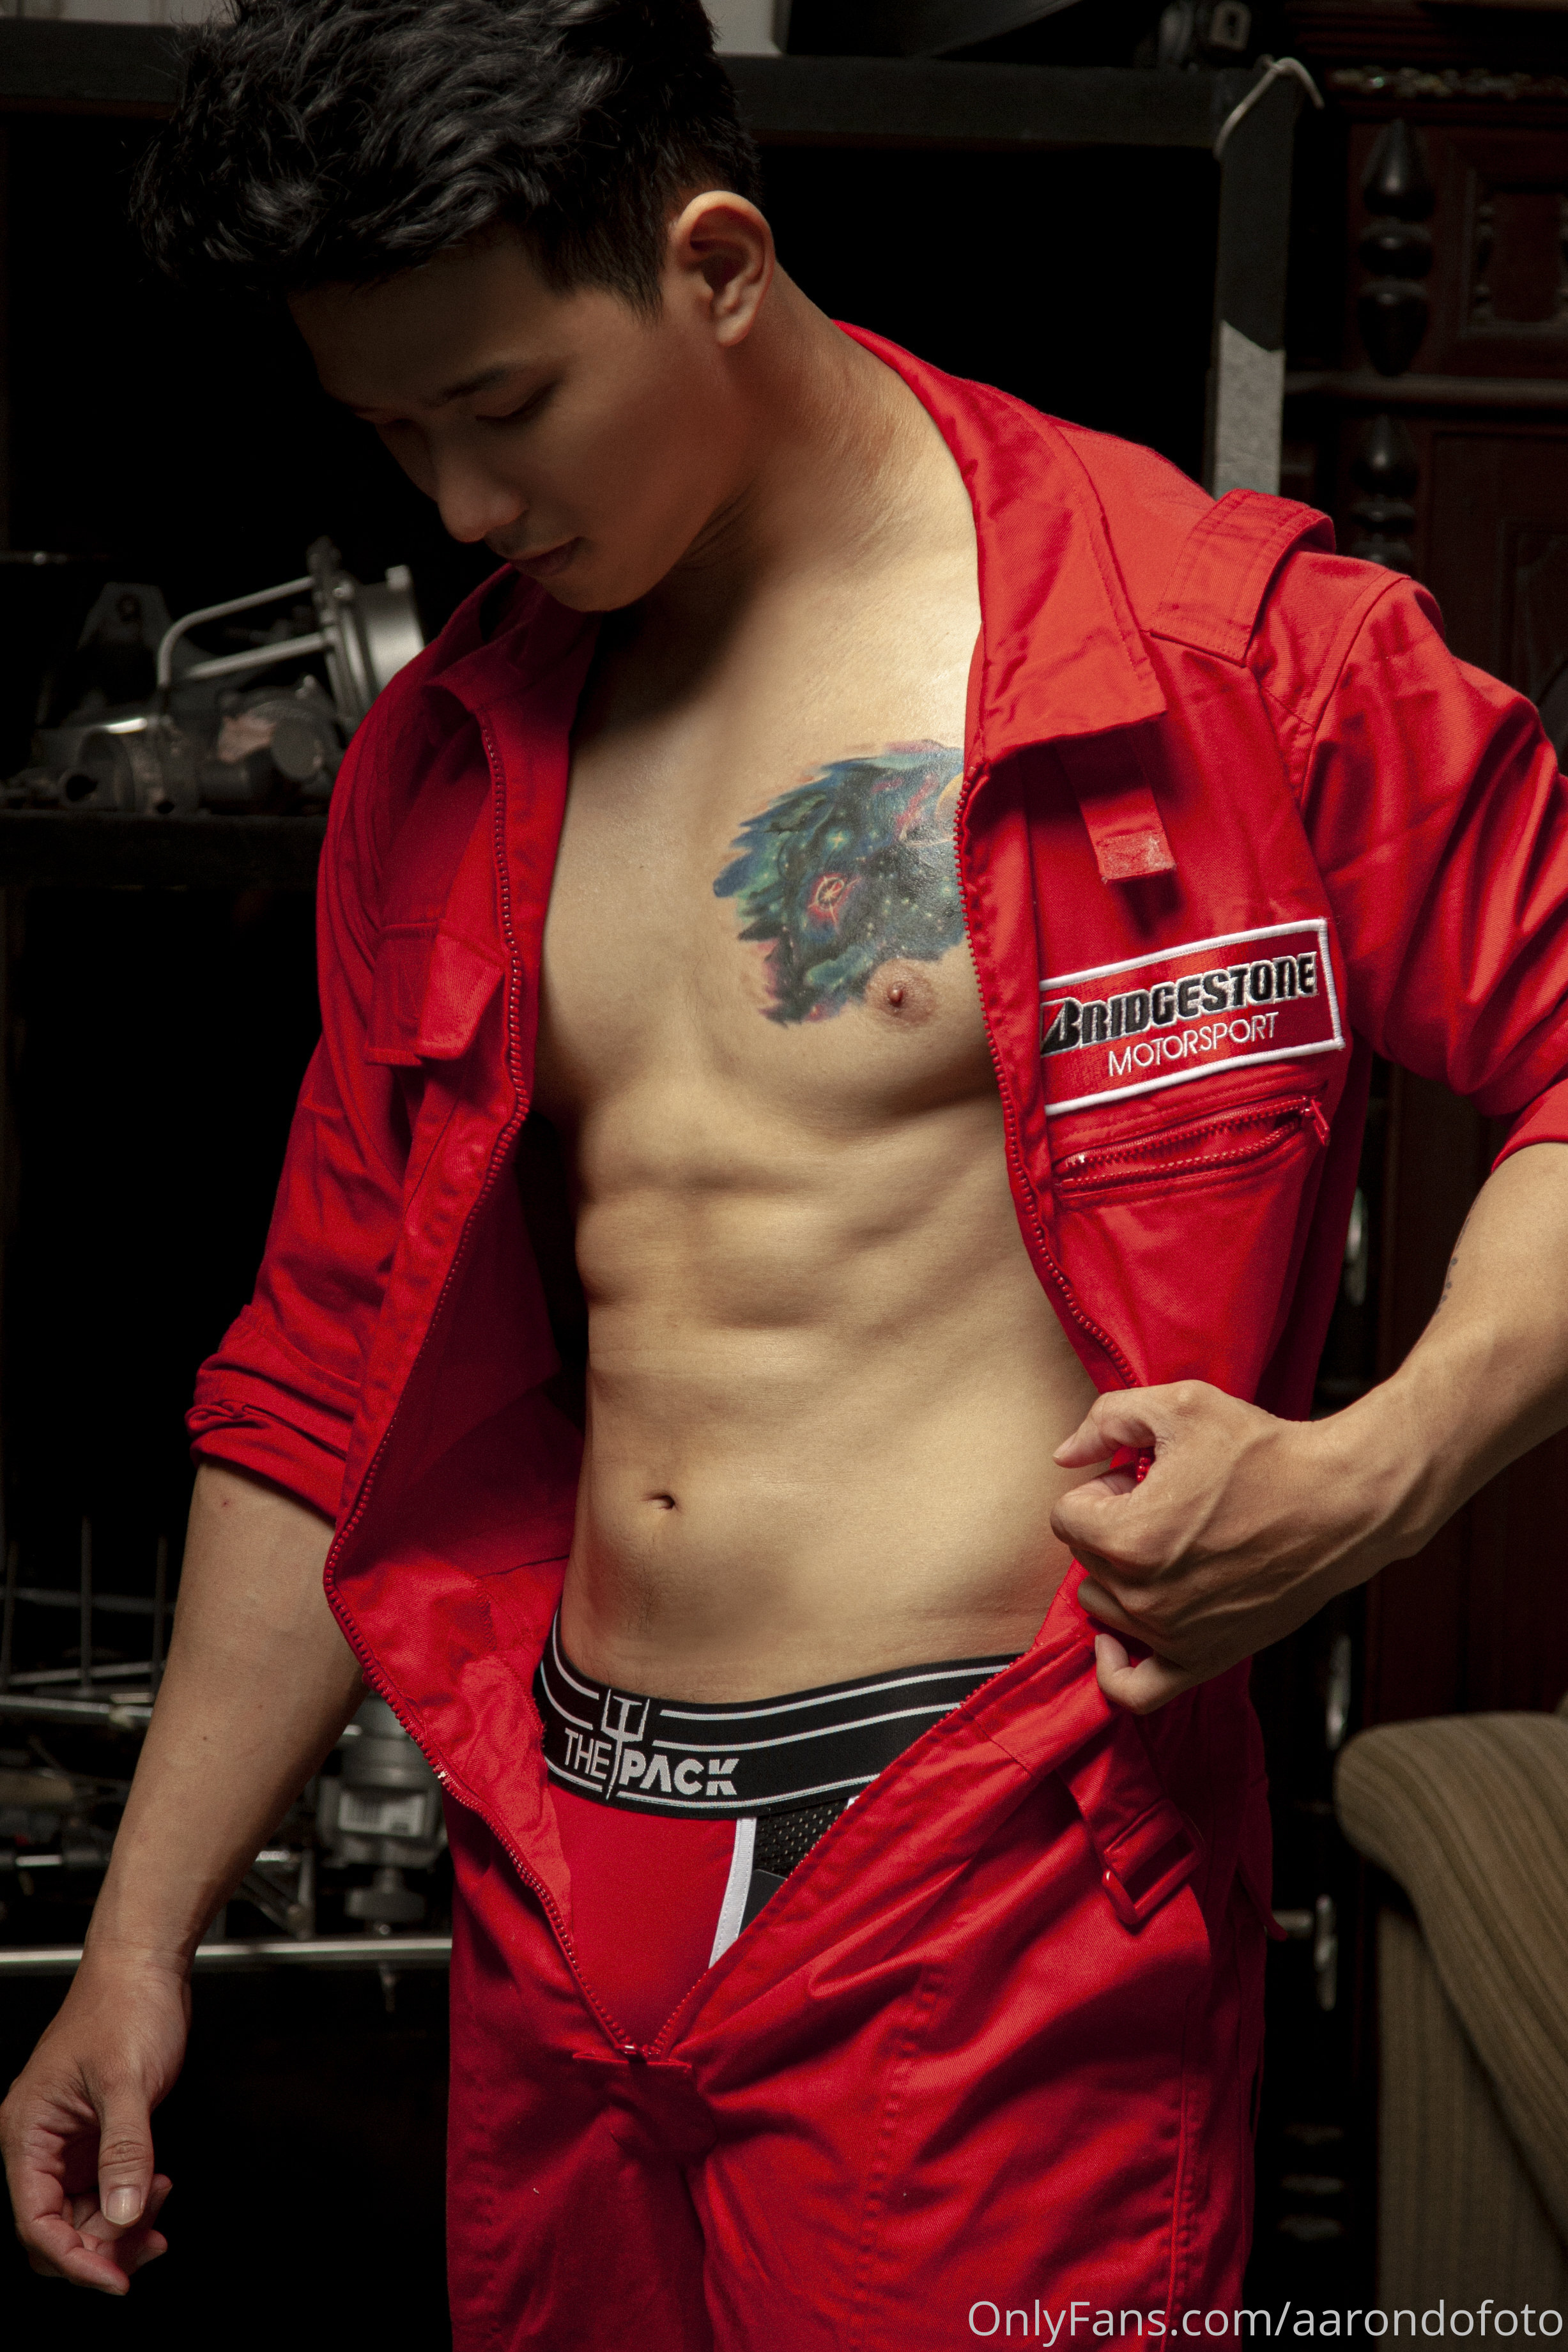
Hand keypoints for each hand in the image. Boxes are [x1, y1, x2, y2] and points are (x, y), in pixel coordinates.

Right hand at [1, 1949, 188, 2292]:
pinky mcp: (98, 2135)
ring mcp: (70, 2141)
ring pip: (82, 2215)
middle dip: (101, 2246)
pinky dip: (131, 2201)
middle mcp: (41, 2142)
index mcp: (28, 2131)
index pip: (35, 2222)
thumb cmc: (125, 2004)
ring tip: (160, 2209)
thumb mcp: (128, 2081)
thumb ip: (127, 2150)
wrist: (147, 1964)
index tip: (116, 2278)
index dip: (74, 2259)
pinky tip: (158, 2191)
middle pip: (56, 2229)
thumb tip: (122, 2213)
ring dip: (120, 2226)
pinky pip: (105, 2190)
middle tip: (148, 2245)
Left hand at [1050, 1381, 1405, 1715]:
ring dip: (1119, 1574)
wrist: (1340, 1504)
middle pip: (1083, 1558)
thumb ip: (1107, 1420)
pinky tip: (1114, 1640)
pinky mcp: (1201, 1659)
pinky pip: (1134, 1690)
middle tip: (1165, 1504)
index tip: (1141, 1477)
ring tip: (1169, 1544)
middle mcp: (1143, 1595)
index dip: (1102, 1485)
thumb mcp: (1180, 1406)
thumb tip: (1064, 1456)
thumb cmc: (1265, 1453)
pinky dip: (1113, 1668)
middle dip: (1112, 1524)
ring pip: (1102, 1606)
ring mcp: (1170, 1635)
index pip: (1066, 1515)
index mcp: (1127, 1537)